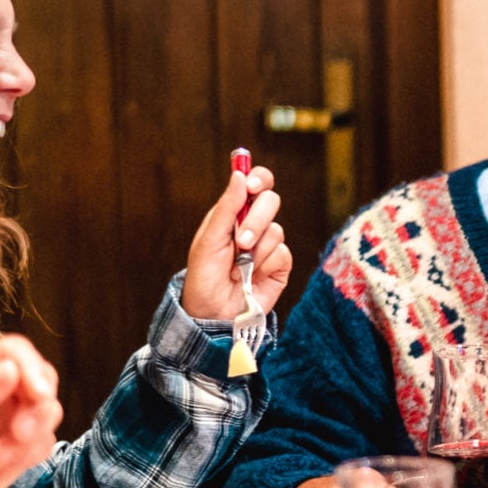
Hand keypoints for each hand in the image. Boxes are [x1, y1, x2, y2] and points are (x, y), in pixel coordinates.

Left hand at [0, 335, 63, 487]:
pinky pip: (46, 441)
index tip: (39, 394)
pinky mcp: (26, 442)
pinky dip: (29, 454)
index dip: (31, 368)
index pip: (15, 352)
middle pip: (42, 378)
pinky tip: (1, 463)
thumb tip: (11, 370)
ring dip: (32, 436)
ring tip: (0, 456)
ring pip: (49, 411)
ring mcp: (15, 415)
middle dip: (38, 407)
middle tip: (20, 432)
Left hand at [181, 164, 292, 322]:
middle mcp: (253, 225)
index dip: (258, 180)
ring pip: (277, 230)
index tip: (252, 187)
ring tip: (240, 267)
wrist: (215, 312)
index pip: (255, 184)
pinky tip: (253, 276)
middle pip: (271, 201)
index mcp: (233, 213)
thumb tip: (240, 175)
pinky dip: (266, 265)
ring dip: (257, 250)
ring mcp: (268, 245)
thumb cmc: (204, 276)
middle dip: (256, 220)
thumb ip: (227, 207)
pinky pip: (283, 254)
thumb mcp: (209, 239)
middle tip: (241, 241)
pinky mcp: (281, 265)